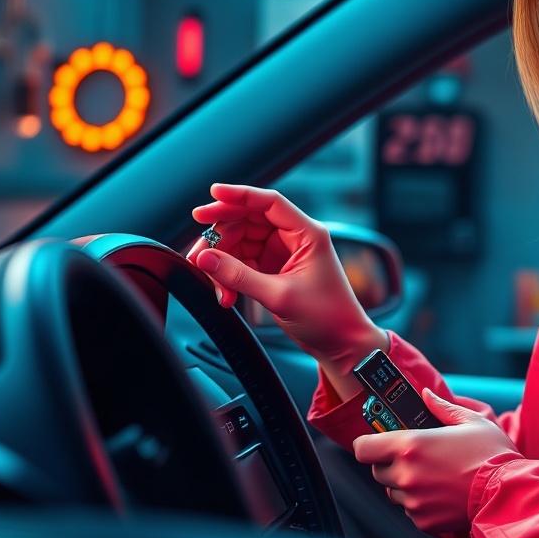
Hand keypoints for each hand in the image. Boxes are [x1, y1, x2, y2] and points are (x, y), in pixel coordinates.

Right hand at [187, 183, 378, 365]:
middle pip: (247, 221)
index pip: (269, 202)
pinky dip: (229, 277)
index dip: (239, 195)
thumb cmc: (326, 317)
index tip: (212, 193)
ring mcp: (282, 253)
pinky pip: (241, 263)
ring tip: (218, 291)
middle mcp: (294, 238)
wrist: (340, 344)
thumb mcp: (279, 296)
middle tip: (198, 257)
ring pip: (240, 243)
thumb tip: (205, 258)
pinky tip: (226, 296)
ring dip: (222, 264)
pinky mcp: (273, 269)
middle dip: (220, 238)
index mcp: (307, 233)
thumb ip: (239, 276)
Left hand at [352, 388, 522, 533]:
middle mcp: (406, 474)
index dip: (367, 444)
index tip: (376, 442)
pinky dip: (419, 503)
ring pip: (393, 492)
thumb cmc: (492, 454)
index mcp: (411, 445)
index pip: (363, 448)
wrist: (509, 493)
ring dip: (404, 484)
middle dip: (390, 464)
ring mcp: (413, 501)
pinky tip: (441, 492)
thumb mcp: (470, 421)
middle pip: (377, 471)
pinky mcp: (423, 521)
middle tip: (415, 457)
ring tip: (433, 476)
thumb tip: (426, 395)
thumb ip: (441, 407)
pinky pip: (410, 510)